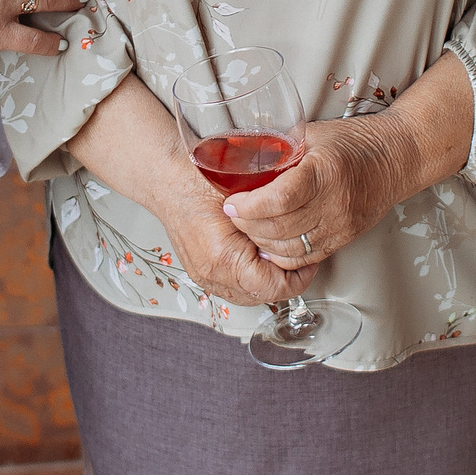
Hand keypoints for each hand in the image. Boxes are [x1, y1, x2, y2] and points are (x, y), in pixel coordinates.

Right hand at [151, 170, 314, 307]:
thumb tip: (298, 232)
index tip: (309, 260)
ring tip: (280, 258)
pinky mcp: (200, 273)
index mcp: (224, 257)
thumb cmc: (200, 178)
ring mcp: (203, 276)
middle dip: (286, 280)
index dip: (298, 276)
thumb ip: (270, 218)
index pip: (274, 287)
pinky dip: (250, 279)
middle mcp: (212, 273)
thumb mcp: (247, 194)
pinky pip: (233, 289)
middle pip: (263, 296)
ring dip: (268, 282)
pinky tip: (258, 258)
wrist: (166, 178)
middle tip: (300, 259)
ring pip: (249, 296)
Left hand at [223, 116, 417, 270]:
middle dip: (247, 224)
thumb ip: (278, 146)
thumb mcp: (313, 134)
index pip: (280, 199)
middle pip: (279, 227)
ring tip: (248, 227)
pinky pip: (305, 258)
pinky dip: (281, 255)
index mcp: (326, 171)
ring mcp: (341, 226)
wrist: (396, 158)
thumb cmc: (355, 142)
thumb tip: (238, 154)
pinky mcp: (344, 240)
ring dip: (261, 242)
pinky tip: (269, 243)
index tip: (232, 202)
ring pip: (289, 249)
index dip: (249, 206)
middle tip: (233, 214)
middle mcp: (335, 203)